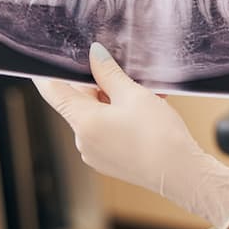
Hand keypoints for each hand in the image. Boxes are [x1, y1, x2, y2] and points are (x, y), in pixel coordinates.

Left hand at [34, 43, 228, 228]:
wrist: (181, 174)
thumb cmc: (159, 135)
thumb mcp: (133, 94)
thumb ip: (109, 72)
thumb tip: (94, 54)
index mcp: (83, 122)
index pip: (52, 91)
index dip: (48, 72)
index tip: (47, 59)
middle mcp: (83, 140)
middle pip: (80, 102)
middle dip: (100, 85)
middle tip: (126, 73)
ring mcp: (94, 153)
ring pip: (96, 116)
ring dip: (114, 101)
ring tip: (146, 94)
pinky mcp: (108, 161)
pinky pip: (106, 131)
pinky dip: (120, 118)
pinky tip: (145, 112)